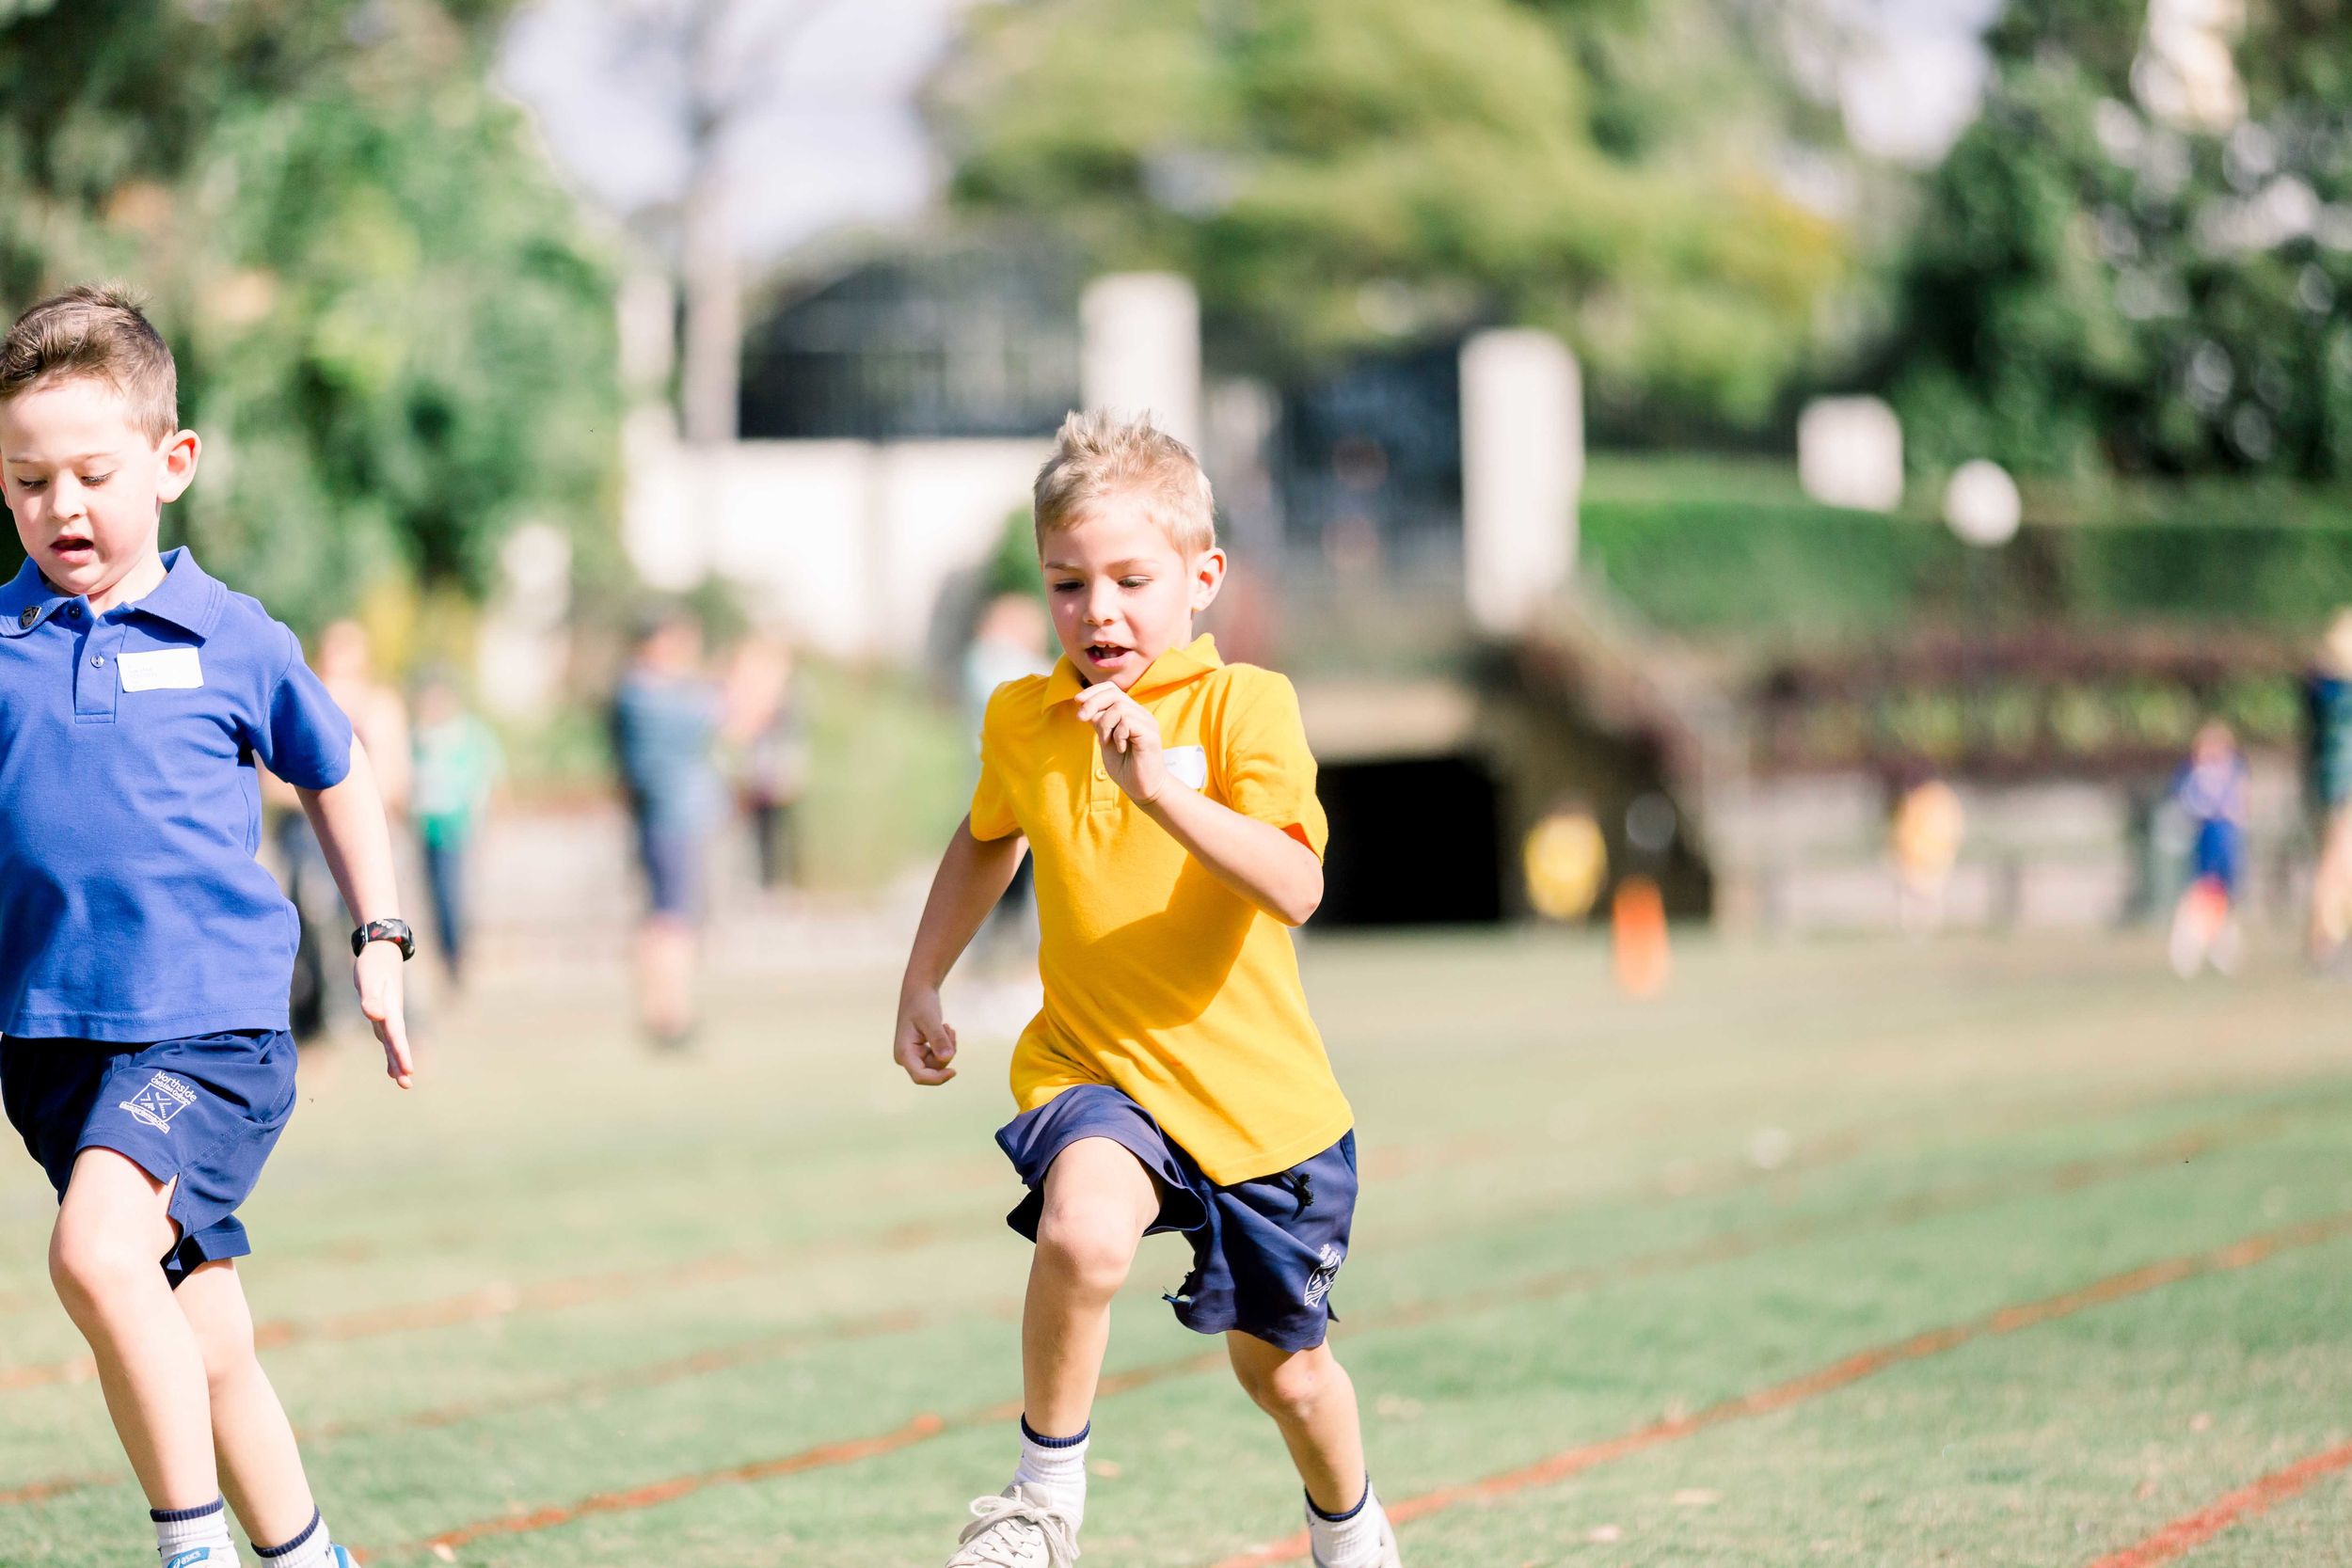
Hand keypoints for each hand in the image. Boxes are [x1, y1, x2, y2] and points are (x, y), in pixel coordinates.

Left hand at [354, 942, 413, 1087]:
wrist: (381, 950)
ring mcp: (388, 1015)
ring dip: (397, 1061)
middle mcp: (391, 1015)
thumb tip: (375, 1016)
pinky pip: (387, 1037)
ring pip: (393, 1043)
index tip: (409, 1071)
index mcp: (390, 1009)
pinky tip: (389, 1063)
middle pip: (397, 1044)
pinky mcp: (382, 1013)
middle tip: (406, 1085)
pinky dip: (390, 1051)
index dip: (401, 1053)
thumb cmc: (373, 964)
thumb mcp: (369, 979)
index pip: (396, 1036)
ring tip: (401, 1081)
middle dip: (401, 1064)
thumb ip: (371, 997)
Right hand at [894, 984, 957, 1084]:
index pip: (920, 1077)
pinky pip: (939, 1057)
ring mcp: (913, 1056)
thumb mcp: (931, 1019)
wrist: (918, 991)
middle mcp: (906, 1058)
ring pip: (939, 1063)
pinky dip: (947, 1044)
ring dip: (948, 1046)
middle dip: (947, 1052)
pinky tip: (945, 1029)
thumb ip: (938, 1039)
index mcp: (903, 1053)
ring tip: (947, 1027)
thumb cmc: (922, 1003)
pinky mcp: (921, 1052)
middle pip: (934, 1069)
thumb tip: (947, 1058)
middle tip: (950, 1029)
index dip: (938, 1079)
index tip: (954, 1071)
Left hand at [1075, 681, 1168, 803]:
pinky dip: (1117, 735)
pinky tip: (1121, 748)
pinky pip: (1127, 722)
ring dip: (1105, 724)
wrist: (1143, 789)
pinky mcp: (1150, 735)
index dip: (1093, 692)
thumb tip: (1085, 705)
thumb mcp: (1106, 740)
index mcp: (1131, 713)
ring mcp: (1147, 723)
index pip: (1112, 690)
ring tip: (1108, 741)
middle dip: (1092, 703)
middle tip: (1081, 718)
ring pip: (1119, 707)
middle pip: (1114, 694)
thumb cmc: (1126, 767)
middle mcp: (1141, 714)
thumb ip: (1100, 723)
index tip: (1077, 701)